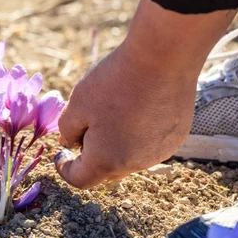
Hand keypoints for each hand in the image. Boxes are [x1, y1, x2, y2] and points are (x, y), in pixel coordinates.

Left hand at [54, 0, 236, 188]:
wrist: (163, 57)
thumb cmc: (114, 82)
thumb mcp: (76, 105)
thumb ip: (67, 131)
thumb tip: (70, 143)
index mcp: (106, 161)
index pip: (80, 180)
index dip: (65, 169)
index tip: (61, 154)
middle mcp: (135, 164)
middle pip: (105, 171)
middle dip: (90, 157)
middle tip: (85, 128)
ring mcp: (159, 152)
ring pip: (128, 158)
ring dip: (116, 146)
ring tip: (114, 112)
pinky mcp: (176, 138)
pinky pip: (149, 145)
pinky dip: (138, 135)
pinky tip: (137, 108)